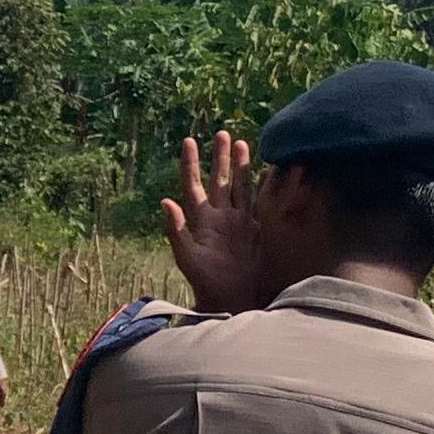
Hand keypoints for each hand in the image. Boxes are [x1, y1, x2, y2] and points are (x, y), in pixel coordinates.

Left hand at [159, 131, 279, 313]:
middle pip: (220, 180)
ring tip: (243, 143)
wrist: (232, 301)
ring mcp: (240, 223)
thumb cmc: (206, 283)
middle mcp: (221, 217)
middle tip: (222, 132)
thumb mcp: (188, 258)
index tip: (189, 140)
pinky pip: (261, 203)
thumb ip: (176, 231)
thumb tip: (165, 201)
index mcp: (202, 220)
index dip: (191, 164)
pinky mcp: (257, 231)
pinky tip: (268, 170)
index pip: (194, 185)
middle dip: (221, 157)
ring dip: (242, 166)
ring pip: (241, 187)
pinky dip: (264, 186)